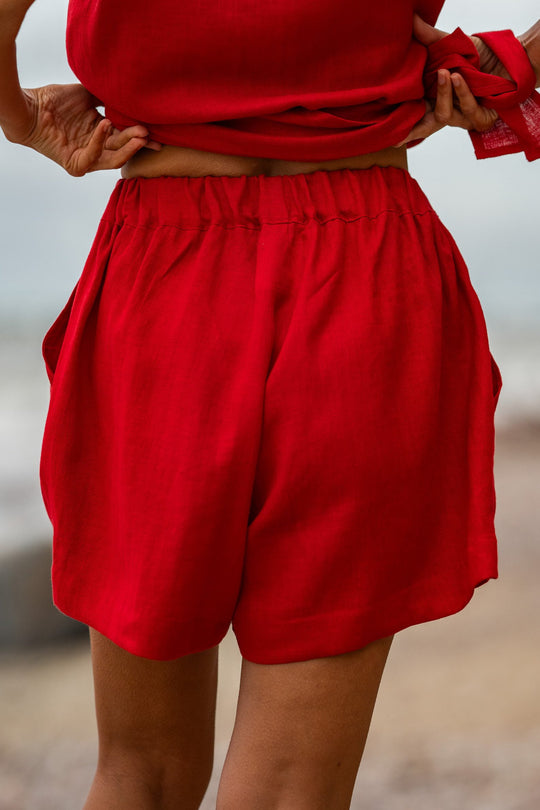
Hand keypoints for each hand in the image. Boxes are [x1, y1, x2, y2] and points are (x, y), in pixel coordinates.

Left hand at [2, 82, 162, 175]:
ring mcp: (86, 158)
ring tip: (139, 136)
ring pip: (112, 159)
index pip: (125, 138)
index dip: (140, 137)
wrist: (30, 107)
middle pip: (121, 149)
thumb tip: (128, 92)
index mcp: (100, 134)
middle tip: (147, 132)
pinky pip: (92, 156)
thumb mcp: (87, 94)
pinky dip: (98, 141)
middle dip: (136, 142)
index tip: (157, 133)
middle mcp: (95, 148)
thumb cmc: (54, 100)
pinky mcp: (75, 165)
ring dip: (126, 148)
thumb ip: (106, 96)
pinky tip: (105, 125)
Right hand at [395, 14, 500, 146]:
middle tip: (399, 137)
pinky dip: (461, 93)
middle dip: (413, 131)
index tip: (392, 138)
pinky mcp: (480, 119)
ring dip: (444, 94)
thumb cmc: (480, 56)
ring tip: (446, 73)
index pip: (417, 118)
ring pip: (444, 115)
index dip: (405, 128)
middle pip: (426, 128)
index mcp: (437, 100)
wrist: (509, 58)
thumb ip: (430, 38)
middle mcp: (449, 112)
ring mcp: (464, 119)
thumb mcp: (451, 45)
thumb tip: (410, 21)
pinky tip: (459, 78)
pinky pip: (466, 109)